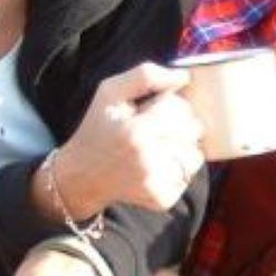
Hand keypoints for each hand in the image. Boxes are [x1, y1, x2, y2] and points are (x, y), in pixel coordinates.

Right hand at [42, 62, 204, 218]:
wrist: (79, 176)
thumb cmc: (99, 127)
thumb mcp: (110, 92)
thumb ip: (146, 75)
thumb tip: (184, 78)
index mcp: (136, 131)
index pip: (181, 108)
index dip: (169, 106)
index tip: (150, 111)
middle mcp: (147, 160)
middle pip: (194, 130)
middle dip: (179, 126)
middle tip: (154, 130)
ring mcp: (155, 183)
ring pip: (196, 155)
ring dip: (182, 148)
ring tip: (156, 148)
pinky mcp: (161, 199)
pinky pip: (188, 176)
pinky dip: (178, 170)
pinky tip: (154, 167)